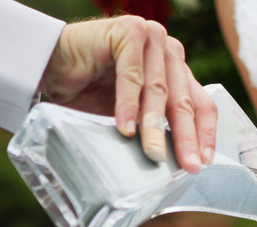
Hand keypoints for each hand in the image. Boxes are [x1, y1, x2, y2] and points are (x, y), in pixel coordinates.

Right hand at [39, 16, 216, 172]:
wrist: (52, 64)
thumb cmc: (91, 90)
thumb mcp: (135, 114)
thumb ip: (158, 124)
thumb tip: (179, 161)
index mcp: (177, 70)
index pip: (201, 103)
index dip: (204, 134)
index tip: (204, 161)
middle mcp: (168, 52)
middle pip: (182, 100)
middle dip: (185, 137)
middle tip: (188, 165)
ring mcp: (151, 37)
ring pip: (157, 91)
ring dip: (154, 126)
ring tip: (154, 154)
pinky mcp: (128, 31)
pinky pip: (131, 75)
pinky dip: (128, 105)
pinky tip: (125, 129)